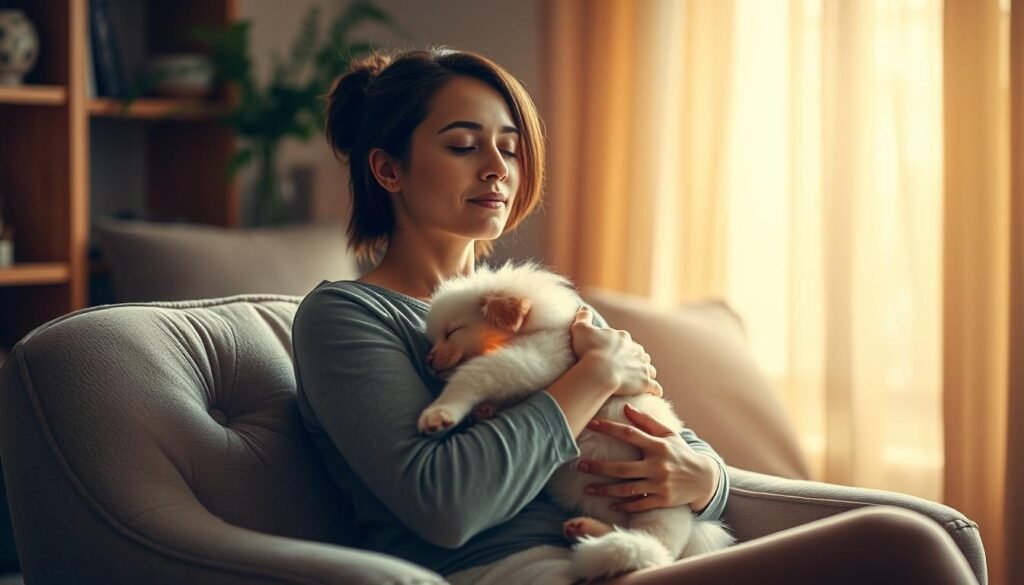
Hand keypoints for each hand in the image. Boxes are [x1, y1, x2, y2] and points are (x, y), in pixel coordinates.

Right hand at [570, 307, 662, 397]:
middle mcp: (637, 350)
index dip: (619, 347)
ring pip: (650, 369)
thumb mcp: (581, 329)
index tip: (612, 354)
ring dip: (647, 373)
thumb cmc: (588, 350)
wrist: (599, 371)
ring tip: (640, 380)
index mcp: (623, 338)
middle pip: (640, 354)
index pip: (625, 341)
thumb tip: (583, 308)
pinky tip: (653, 393)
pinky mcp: (645, 382)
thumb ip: (583, 317)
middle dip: (635, 359)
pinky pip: (655, 387)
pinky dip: (655, 390)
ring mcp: (643, 367)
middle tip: (626, 367)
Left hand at [577, 403, 719, 512]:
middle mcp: (658, 465)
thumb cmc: (681, 453)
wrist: (705, 479)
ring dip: (605, 490)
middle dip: (599, 468)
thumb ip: (647, 421)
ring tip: (587, 489)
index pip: (629, 434)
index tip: (591, 424)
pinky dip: (623, 505)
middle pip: (622, 468)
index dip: (609, 428)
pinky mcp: (663, 500)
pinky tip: (609, 503)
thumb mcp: (668, 434)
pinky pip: (639, 505)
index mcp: (658, 446)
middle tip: (580, 466)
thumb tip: (625, 407)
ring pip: (627, 489)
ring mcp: (660, 485)